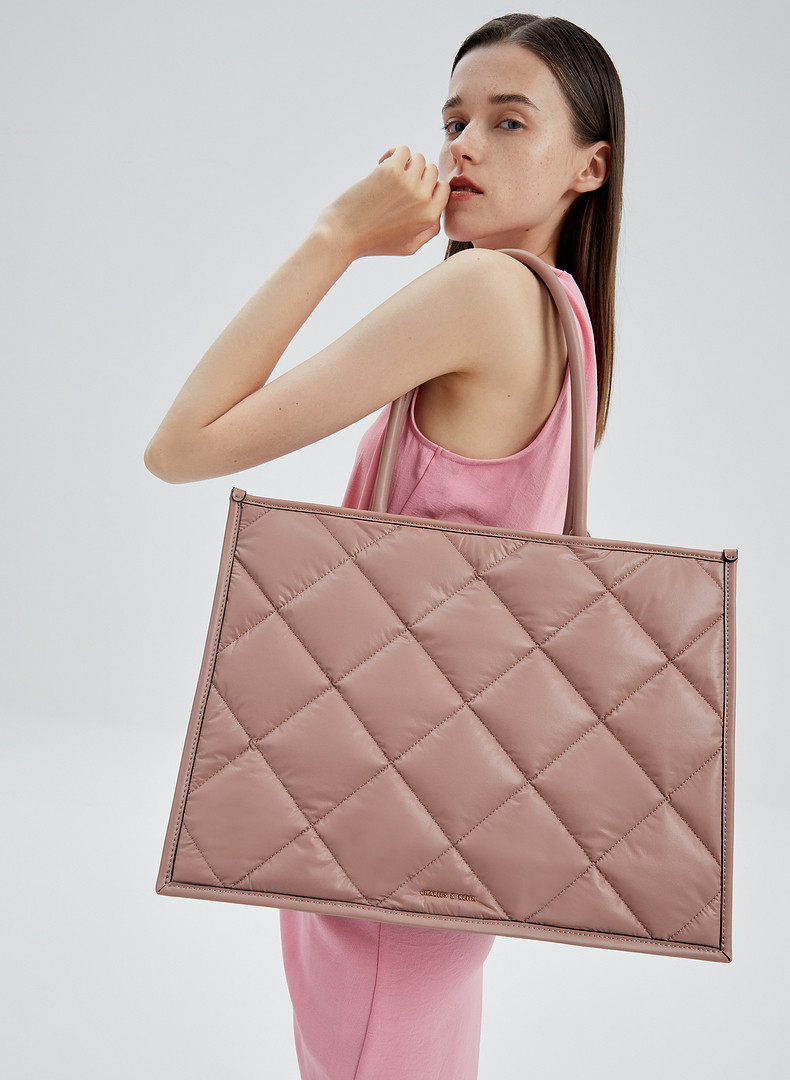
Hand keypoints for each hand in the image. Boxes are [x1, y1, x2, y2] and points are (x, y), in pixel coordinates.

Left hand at [313, 145, 450, 258]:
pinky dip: (393, 154)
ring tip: (388, 175)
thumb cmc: (373, 242)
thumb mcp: (408, 247)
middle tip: (395, 184)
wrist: (342, 235)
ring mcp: (408, 183)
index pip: (443, 189)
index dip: (428, 187)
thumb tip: (439, 212)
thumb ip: (429, 231)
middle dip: (416, 174)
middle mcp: (422, 199)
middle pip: (432, 171)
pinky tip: (380, 166)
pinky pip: (402, 150)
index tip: (410, 191)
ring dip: (404, 163)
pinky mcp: (390, 171)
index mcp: (430, 217)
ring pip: (418, 158)